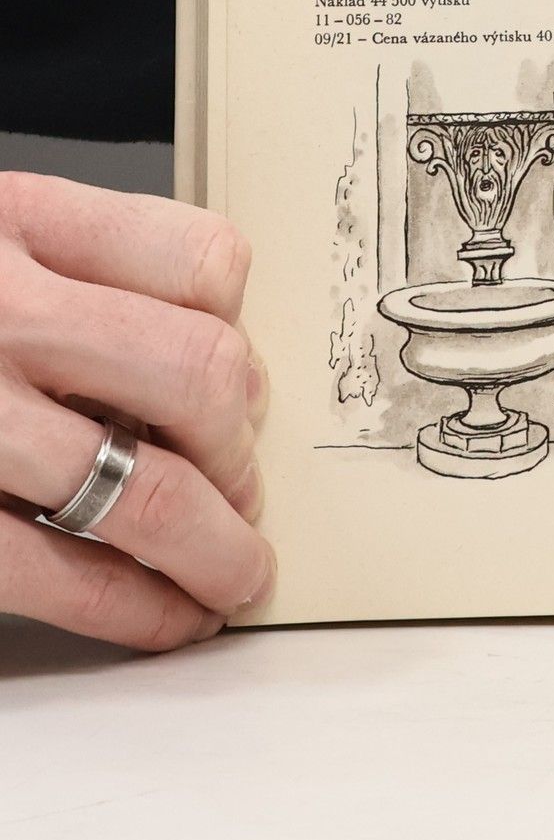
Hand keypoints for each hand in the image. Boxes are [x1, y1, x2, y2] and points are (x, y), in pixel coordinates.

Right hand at [0, 174, 272, 649]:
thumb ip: (76, 273)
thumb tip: (212, 373)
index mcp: (12, 222)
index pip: (205, 262)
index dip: (245, 333)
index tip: (244, 389)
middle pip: (199, 375)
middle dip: (241, 450)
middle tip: (244, 492)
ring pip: (145, 490)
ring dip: (215, 550)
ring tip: (232, 576)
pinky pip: (55, 572)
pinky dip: (135, 607)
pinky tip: (165, 617)